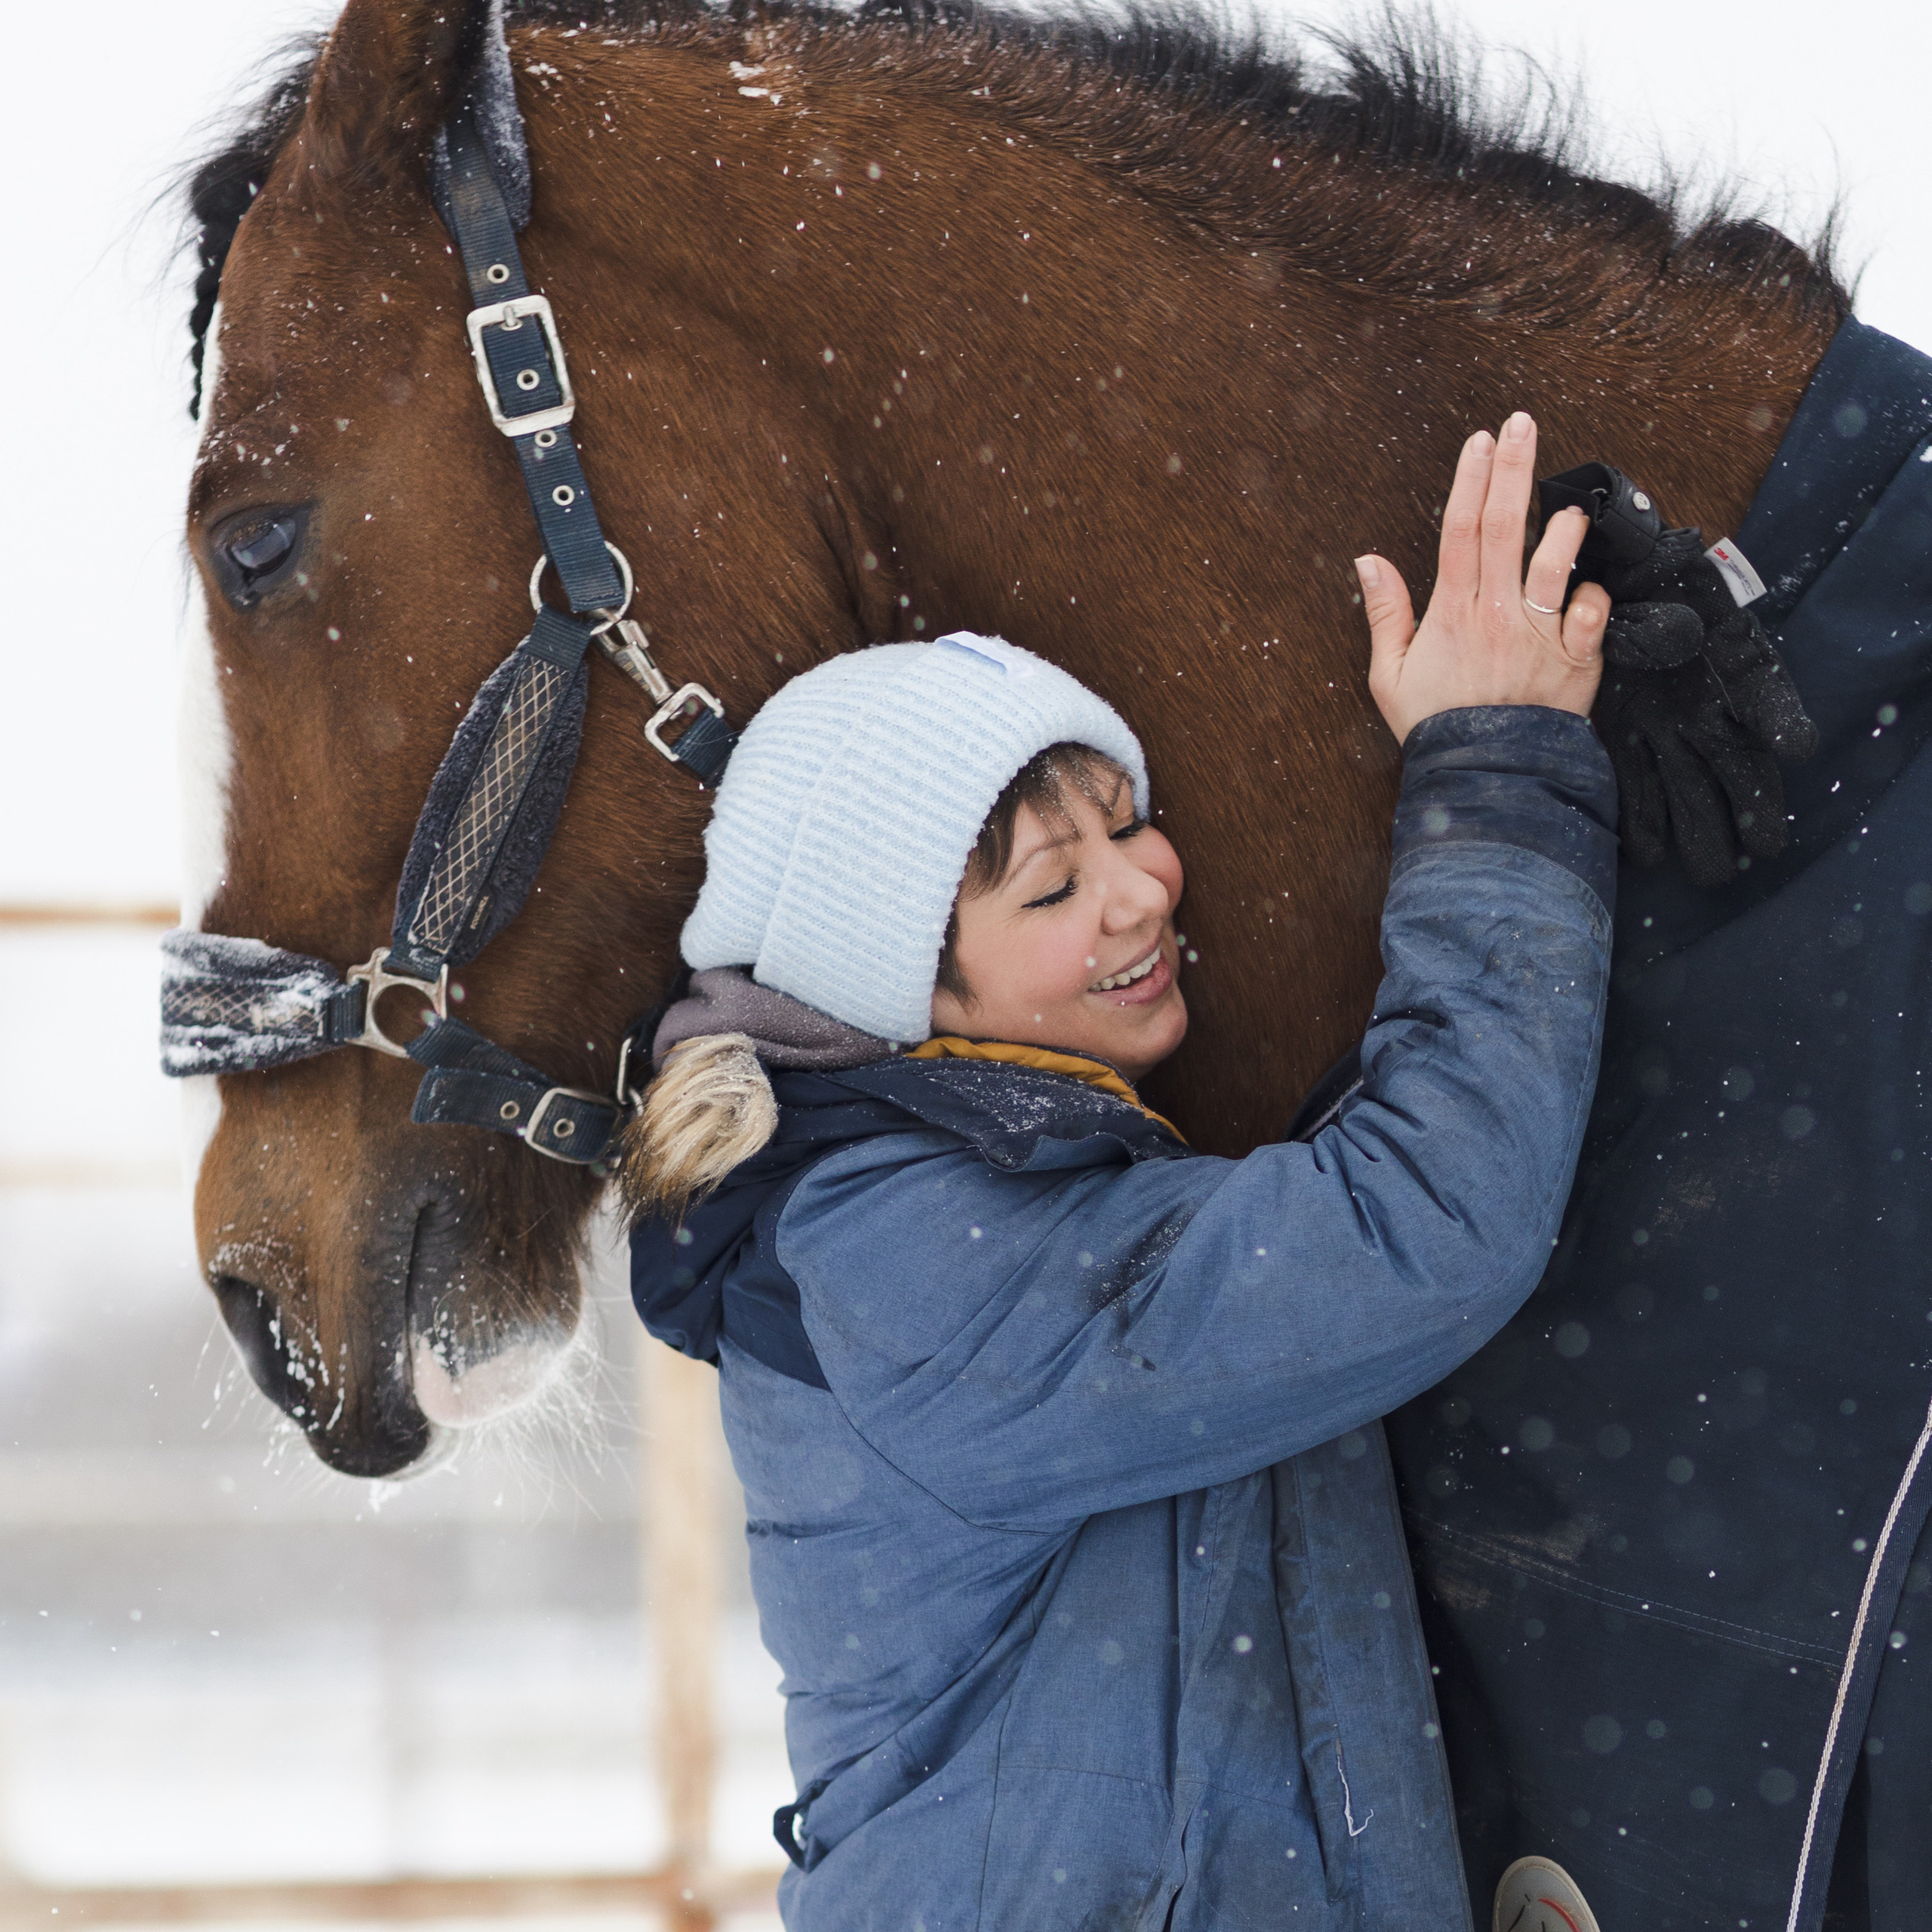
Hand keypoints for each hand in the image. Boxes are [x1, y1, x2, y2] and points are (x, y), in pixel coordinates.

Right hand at [1357, 412, 1609, 744]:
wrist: (1485, 776)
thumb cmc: (1437, 726)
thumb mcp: (1389, 676)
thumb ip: (1384, 613)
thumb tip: (1367, 561)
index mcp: (1451, 612)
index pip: (1459, 530)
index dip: (1469, 480)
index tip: (1479, 442)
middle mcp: (1496, 614)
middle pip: (1506, 526)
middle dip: (1513, 469)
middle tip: (1522, 425)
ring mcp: (1539, 635)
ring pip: (1556, 563)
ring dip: (1565, 529)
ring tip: (1570, 510)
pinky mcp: (1575, 659)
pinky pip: (1595, 614)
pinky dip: (1596, 596)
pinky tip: (1590, 589)